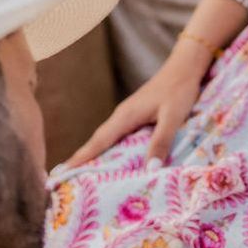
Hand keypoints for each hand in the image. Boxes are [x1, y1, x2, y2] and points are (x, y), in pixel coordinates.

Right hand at [66, 45, 205, 167]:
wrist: (184, 68)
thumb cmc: (178, 90)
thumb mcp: (173, 117)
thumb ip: (161, 142)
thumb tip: (150, 170)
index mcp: (125, 116)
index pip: (99, 141)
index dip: (81, 158)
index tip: (62, 172)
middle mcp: (122, 116)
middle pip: (97, 141)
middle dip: (81, 159)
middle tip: (65, 179)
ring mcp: (127, 115)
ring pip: (106, 139)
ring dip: (93, 155)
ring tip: (82, 175)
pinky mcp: (135, 116)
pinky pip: (116, 136)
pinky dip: (108, 149)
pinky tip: (111, 160)